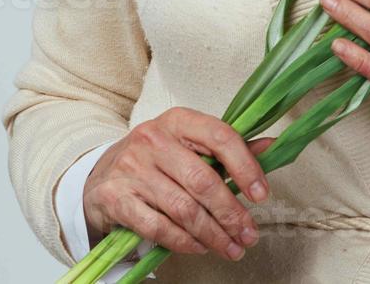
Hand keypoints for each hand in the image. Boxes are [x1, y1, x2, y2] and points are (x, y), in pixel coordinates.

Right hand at [82, 107, 275, 261]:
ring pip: (183, 208)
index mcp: (178, 120)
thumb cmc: (155, 160)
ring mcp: (131, 169)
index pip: (220, 137)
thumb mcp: (188, 145)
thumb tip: (272, 147)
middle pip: (203, 180)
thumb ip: (228, 148)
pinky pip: (158, 227)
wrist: (97, 176)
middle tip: (249, 234)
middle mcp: (153, 140)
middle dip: (232, 213)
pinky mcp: (115, 198)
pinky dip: (184, 242)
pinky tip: (201, 247)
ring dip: (213, 234)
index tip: (262, 194)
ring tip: (231, 247)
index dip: (246, 166)